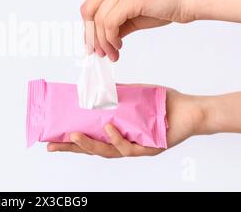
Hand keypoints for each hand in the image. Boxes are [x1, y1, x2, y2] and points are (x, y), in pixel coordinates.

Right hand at [47, 88, 206, 157]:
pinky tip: (107, 129)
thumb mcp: (133, 96)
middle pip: (93, 149)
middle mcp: (123, 143)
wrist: (189, 109)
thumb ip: (114, 95)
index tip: (52, 137)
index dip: (70, 140)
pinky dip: (116, 138)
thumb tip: (92, 88)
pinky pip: (129, 147)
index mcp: (117, 133)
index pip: (90, 138)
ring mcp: (135, 148)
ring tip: (72, 137)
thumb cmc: (161, 103)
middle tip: (51, 145)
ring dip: (89, 145)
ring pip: (107, 152)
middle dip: (71, 148)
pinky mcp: (149, 149)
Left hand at [80, 0, 195, 60]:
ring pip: (99, 20)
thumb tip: (98, 41)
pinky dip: (111, 39)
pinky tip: (119, 46)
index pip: (90, 5)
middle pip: (88, 11)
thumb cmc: (166, 5)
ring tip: (113, 54)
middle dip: (91, 36)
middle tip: (99, 53)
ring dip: (104, 42)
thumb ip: (114, 23)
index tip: (93, 45)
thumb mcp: (133, 15)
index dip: (88, 27)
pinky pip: (110, 23)